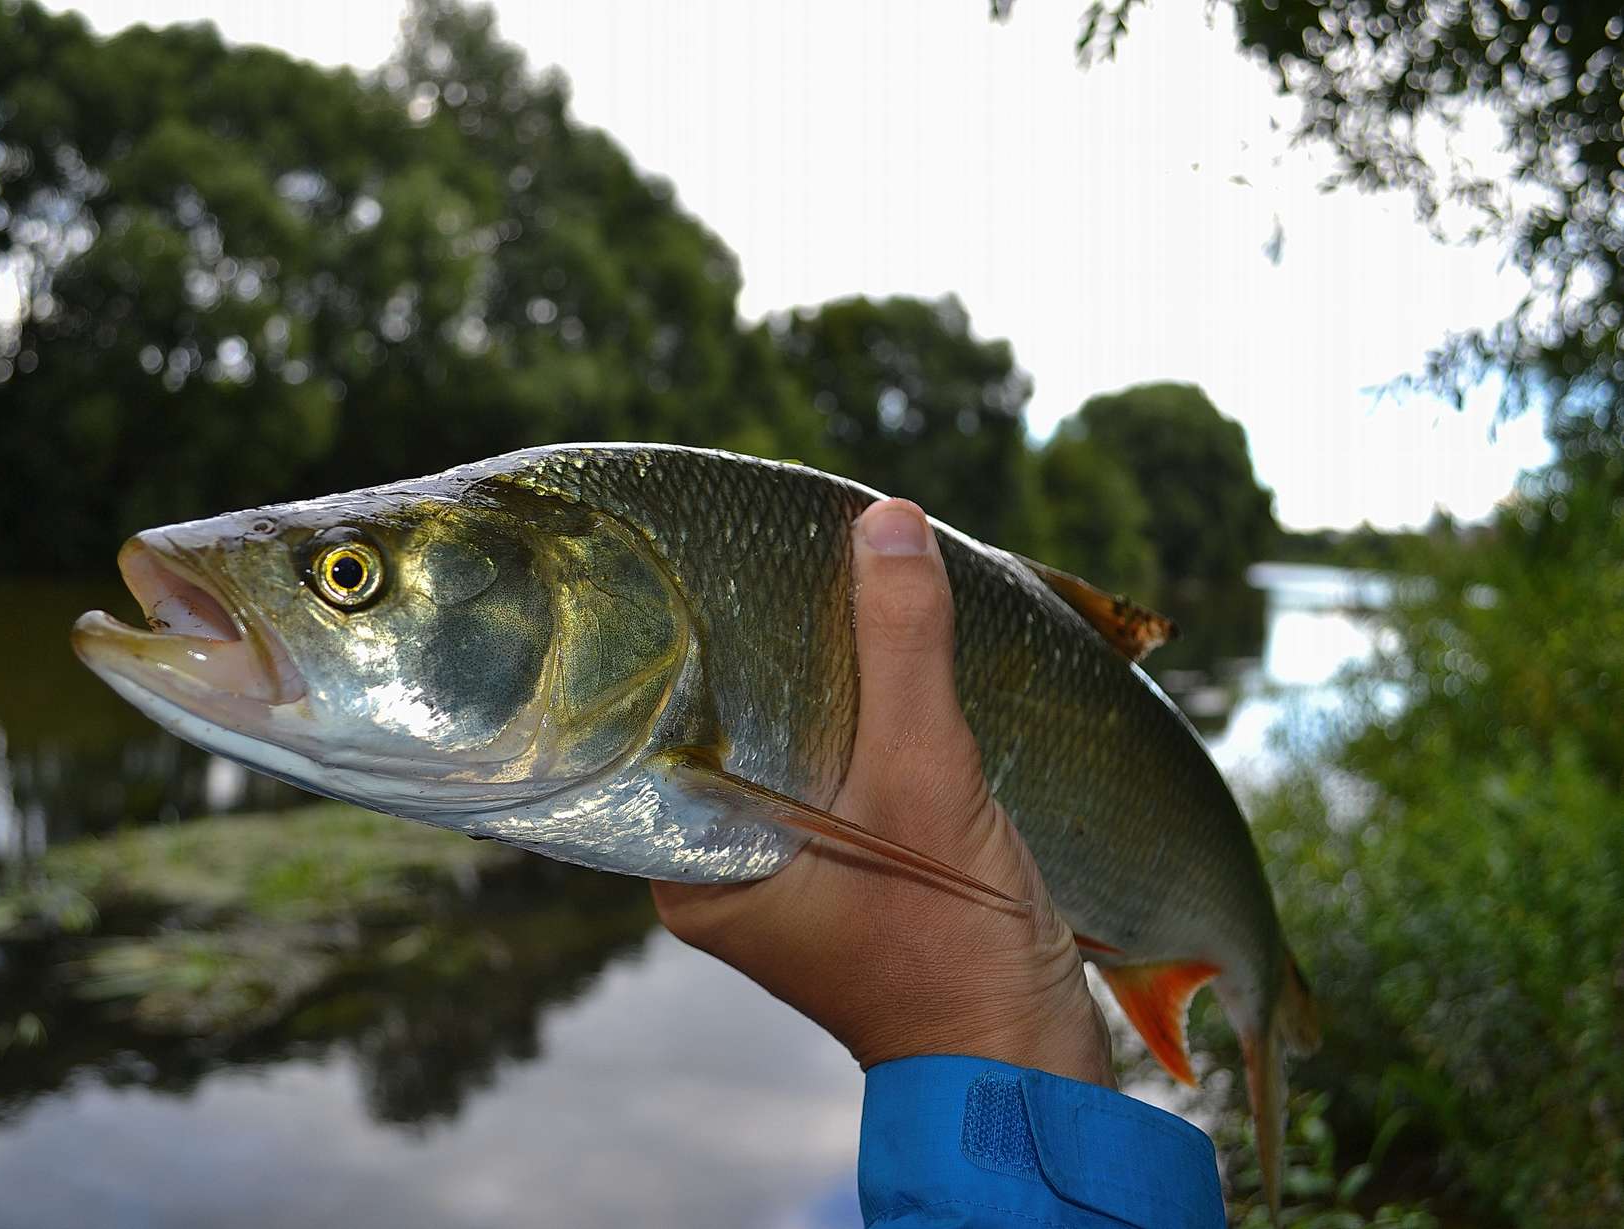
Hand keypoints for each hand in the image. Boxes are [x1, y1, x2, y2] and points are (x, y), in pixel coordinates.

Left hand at [653, 499, 1114, 1087]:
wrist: (1026, 1067)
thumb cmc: (953, 952)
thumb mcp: (926, 782)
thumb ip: (903, 652)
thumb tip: (886, 523)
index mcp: (694, 866)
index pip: (661, 729)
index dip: (681, 645)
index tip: (697, 560)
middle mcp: (719, 870)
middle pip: (727, 728)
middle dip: (761, 649)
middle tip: (774, 552)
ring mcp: (781, 873)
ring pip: (787, 745)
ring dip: (819, 681)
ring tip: (828, 582)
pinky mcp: (841, 871)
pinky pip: (833, 771)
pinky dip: (858, 719)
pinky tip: (878, 655)